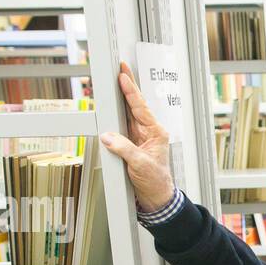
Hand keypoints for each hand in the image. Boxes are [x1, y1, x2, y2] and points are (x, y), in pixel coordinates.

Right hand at [100, 62, 175, 212]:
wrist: (156, 197)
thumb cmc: (155, 181)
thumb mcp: (140, 164)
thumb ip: (124, 149)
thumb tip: (108, 137)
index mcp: (156, 133)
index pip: (141, 107)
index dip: (131, 90)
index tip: (124, 75)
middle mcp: (149, 132)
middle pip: (135, 105)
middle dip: (128, 86)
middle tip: (121, 67)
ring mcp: (139, 137)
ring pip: (128, 113)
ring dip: (120, 98)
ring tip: (115, 81)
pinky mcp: (131, 143)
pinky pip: (121, 126)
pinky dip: (115, 114)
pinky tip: (111, 104)